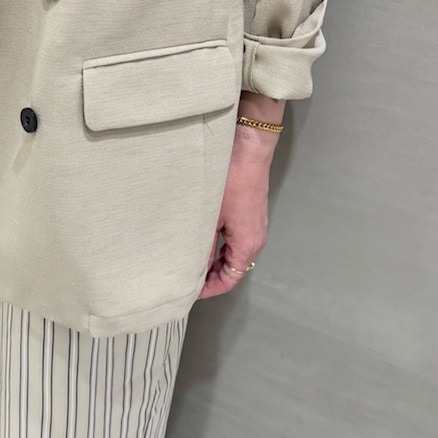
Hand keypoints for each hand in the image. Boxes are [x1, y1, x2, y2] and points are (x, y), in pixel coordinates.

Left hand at [197, 128, 271, 298]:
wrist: (248, 147)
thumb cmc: (230, 180)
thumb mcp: (210, 216)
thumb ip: (202, 244)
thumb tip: (191, 266)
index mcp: (248, 244)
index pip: (230, 279)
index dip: (209, 288)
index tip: (188, 290)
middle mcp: (255, 239)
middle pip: (231, 268)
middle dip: (208, 276)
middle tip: (182, 275)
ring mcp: (254, 226)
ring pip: (231, 253)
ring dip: (212, 259)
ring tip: (186, 258)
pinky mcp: (249, 214)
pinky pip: (233, 238)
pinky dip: (217, 244)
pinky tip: (198, 237)